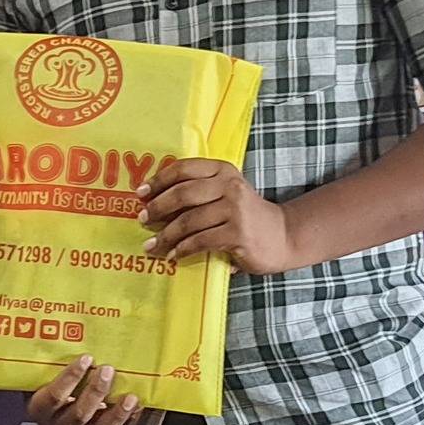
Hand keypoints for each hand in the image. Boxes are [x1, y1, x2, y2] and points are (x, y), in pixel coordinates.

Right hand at [32, 356, 142, 424]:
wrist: (47, 408)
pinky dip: (127, 420)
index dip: (71, 378)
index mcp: (41, 407)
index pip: (54, 396)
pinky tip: (137, 407)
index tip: (87, 358)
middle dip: (96, 392)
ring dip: (116, 413)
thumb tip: (73, 328)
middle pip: (79, 414)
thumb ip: (53, 361)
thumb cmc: (45, 383)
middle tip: (108, 369)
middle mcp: (58, 424)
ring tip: (130, 397)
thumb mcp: (43, 375)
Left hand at [138, 159, 302, 273]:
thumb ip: (199, 192)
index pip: (184, 168)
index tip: (141, 193)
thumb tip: (154, 203)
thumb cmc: (246, 217)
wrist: (283, 236)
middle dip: (158, 207)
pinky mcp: (237, 234)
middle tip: (143, 219)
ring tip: (151, 246)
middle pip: (183, 193)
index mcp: (223, 171)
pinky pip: (200, 241)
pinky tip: (173, 256)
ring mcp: (235, 210)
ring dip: (165, 235)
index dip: (158, 180)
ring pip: (189, 221)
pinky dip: (182, 249)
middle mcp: (229, 186)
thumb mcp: (226, 194)